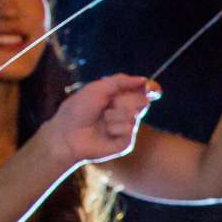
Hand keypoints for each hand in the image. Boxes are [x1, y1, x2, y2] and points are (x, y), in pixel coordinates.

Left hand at [41, 74, 158, 165]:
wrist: (68, 133)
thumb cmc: (78, 110)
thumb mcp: (98, 88)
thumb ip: (120, 81)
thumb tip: (143, 79)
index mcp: (118, 98)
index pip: (140, 91)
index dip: (148, 88)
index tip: (153, 88)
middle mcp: (124, 112)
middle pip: (141, 100)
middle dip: (124, 100)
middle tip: (109, 105)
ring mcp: (125, 128)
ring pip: (134, 114)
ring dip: (115, 114)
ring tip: (101, 120)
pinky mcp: (125, 142)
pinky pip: (129, 128)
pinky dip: (115, 127)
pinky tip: (105, 131)